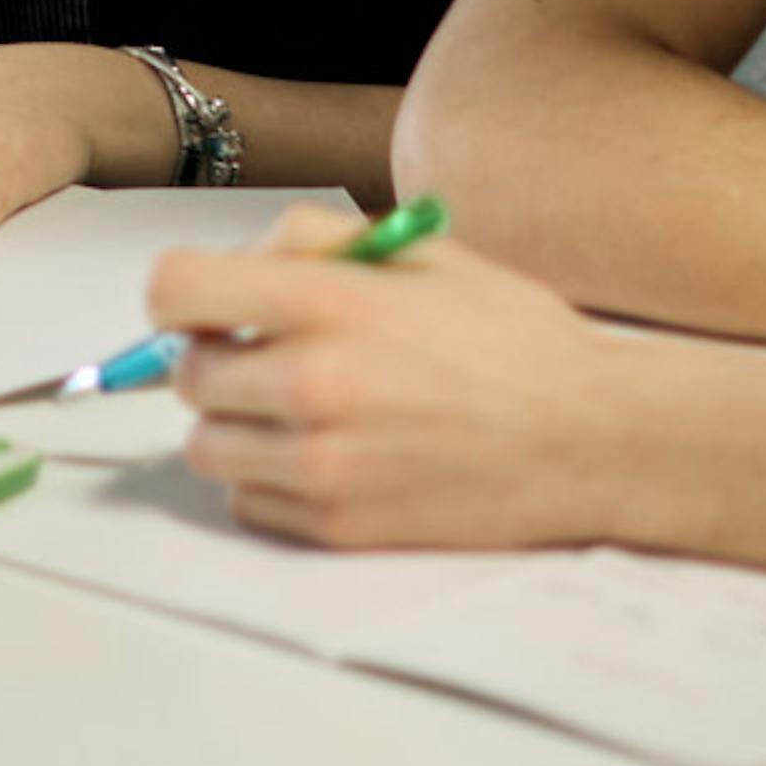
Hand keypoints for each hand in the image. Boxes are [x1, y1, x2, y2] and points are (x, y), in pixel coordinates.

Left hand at [162, 207, 616, 548]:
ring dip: (237, 425)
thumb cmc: (510, 337)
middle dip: (217, 358)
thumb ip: (315, 238)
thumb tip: (239, 263)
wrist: (589, 437)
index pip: (176, 292)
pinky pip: (249, 502)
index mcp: (328, 303)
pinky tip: (328, 455)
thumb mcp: (419, 249)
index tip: (208, 304)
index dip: (184, 295)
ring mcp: (322, 465)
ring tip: (300, 408)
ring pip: (206, 446)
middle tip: (268, 355)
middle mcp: (313, 385)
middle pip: (186, 375)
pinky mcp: (337, 527)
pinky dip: (270, 480)